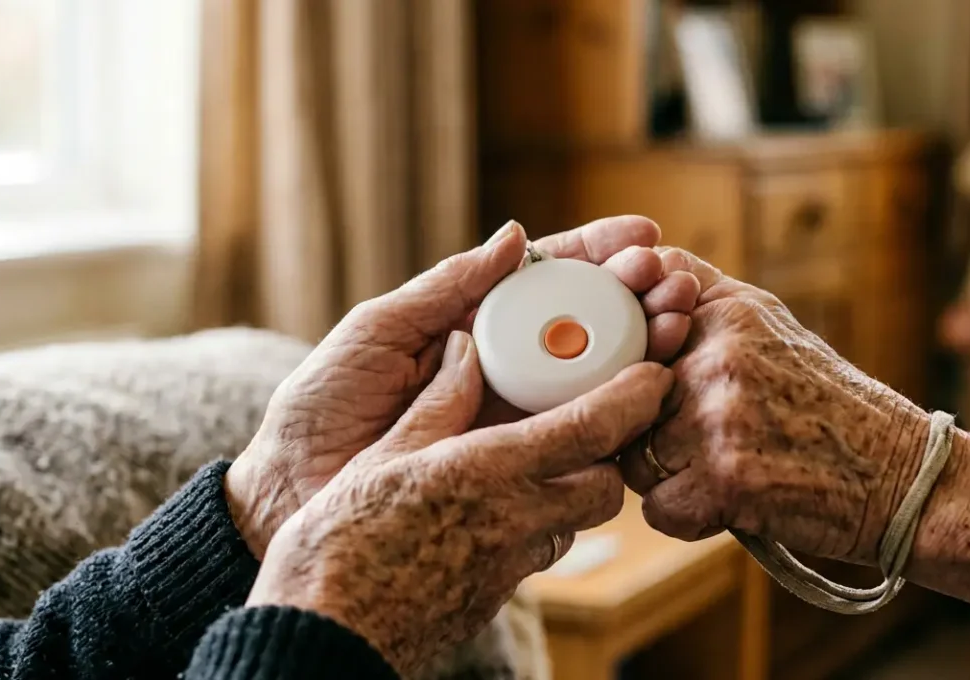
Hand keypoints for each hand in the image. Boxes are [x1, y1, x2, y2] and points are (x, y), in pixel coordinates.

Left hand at [226, 217, 699, 556]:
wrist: (293, 495)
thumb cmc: (321, 407)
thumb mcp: (377, 331)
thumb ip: (447, 288)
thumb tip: (518, 236)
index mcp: (473, 326)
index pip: (548, 279)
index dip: (598, 256)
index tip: (645, 238)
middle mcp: (502, 368)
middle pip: (586, 324)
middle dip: (637, 297)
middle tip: (674, 284)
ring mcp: (513, 419)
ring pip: (594, 379)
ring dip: (643, 349)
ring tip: (676, 326)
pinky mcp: (516, 469)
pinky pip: (577, 442)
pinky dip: (620, 419)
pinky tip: (653, 397)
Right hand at [247, 331, 673, 674]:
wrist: (326, 634)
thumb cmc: (339, 542)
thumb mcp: (384, 456)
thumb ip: (437, 405)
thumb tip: (464, 352)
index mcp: (490, 472)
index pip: (593, 429)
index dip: (635, 398)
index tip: (655, 375)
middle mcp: (516, 521)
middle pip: (605, 486)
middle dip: (610, 455)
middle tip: (591, 424)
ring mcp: (509, 567)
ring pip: (576, 524)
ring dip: (574, 492)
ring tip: (539, 465)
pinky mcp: (494, 597)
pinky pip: (538, 553)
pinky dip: (537, 526)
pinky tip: (496, 511)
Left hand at [618, 249, 931, 565]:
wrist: (900, 475)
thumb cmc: (828, 404)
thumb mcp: (770, 325)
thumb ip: (703, 295)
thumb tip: (639, 269)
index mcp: (728, 313)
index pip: (630, 322)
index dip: (629, 364)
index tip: (656, 385)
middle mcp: (719, 357)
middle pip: (625, 398)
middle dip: (648, 427)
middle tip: (703, 440)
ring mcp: (720, 417)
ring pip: (634, 456)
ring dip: (666, 476)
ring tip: (722, 472)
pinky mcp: (725, 479)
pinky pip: (658, 507)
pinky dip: (687, 518)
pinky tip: (727, 504)